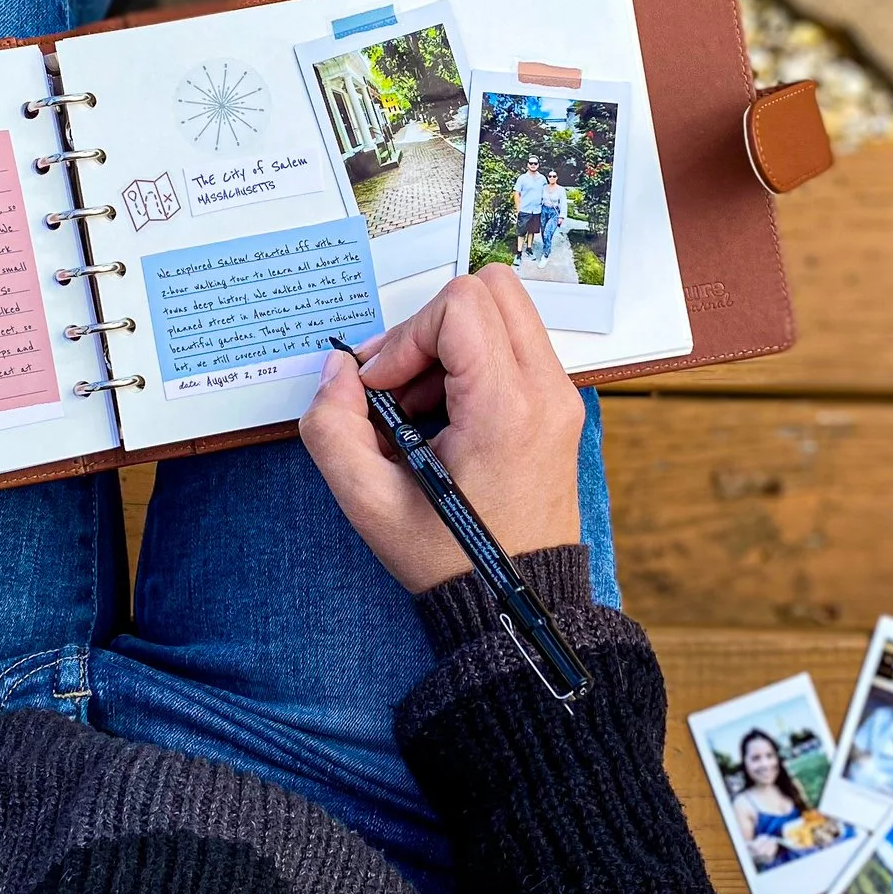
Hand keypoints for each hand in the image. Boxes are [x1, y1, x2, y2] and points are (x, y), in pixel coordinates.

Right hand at [299, 265, 583, 592]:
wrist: (514, 604)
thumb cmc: (452, 559)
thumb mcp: (369, 502)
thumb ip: (333, 427)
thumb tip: (339, 371)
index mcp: (507, 410)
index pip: (461, 306)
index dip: (405, 337)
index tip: (381, 388)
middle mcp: (547, 392)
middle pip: (492, 289)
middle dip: (430, 326)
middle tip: (399, 384)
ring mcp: (560, 396)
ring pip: (504, 312)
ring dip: (449, 344)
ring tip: (418, 410)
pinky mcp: (558, 405)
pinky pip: (513, 345)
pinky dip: (471, 363)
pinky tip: (443, 419)